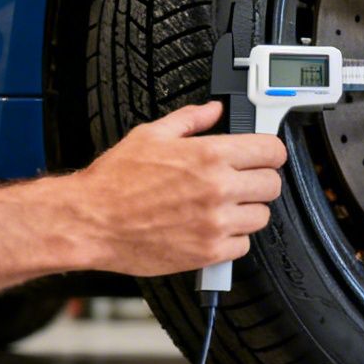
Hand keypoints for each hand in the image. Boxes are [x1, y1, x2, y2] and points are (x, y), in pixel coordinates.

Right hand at [75, 101, 287, 276]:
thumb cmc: (114, 182)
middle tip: (242, 181)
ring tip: (224, 206)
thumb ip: (190, 119)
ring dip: (248, 210)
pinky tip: (213, 228)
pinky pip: (243, 246)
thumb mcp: (151, 135)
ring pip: (261, 216)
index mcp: (209, 155)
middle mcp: (218, 189)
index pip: (271, 151)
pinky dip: (233, 239)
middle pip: (272, 184)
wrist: (91, 222)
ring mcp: (215, 223)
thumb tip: (213, 110)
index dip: (270, 152)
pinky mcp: (208, 253)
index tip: (264, 155)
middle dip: (260, 180)